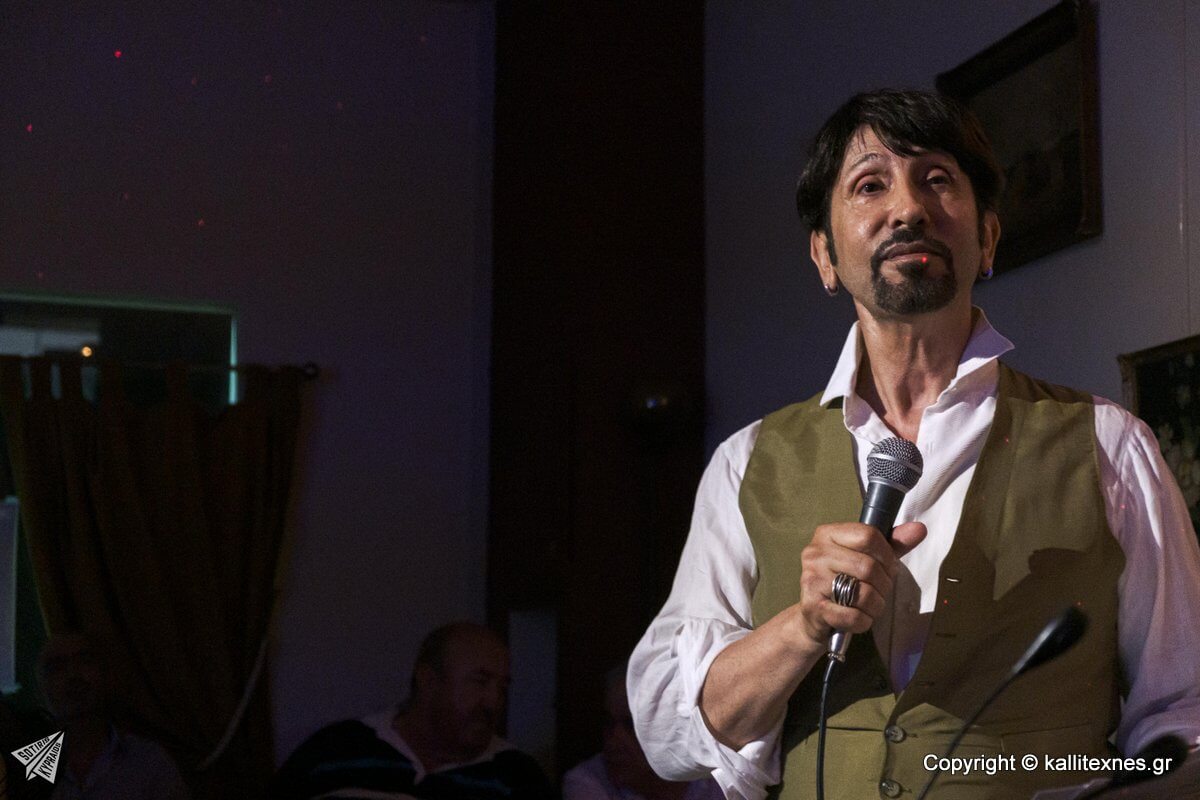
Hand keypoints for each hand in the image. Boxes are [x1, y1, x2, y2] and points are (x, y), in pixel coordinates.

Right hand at [794, 521, 926, 649]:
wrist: (813, 615)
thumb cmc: (843, 581)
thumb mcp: (866, 557)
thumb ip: (892, 545)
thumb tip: (920, 529)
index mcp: (827, 534)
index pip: (868, 535)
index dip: (886, 555)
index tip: (887, 567)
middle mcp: (815, 554)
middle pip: (868, 566)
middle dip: (884, 584)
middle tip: (881, 590)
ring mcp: (812, 580)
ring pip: (863, 593)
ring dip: (876, 605)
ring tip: (871, 605)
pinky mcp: (814, 607)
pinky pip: (854, 616)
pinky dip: (864, 621)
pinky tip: (859, 617)